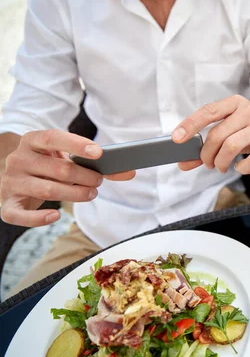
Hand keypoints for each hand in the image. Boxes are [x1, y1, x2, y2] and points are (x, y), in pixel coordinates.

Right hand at [0, 130, 134, 226]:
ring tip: (90, 194)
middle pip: (58, 169)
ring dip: (75, 194)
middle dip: (85, 176)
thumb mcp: (69, 159)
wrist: (18, 177)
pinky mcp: (7, 204)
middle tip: (98, 182)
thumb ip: (98, 165)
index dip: (76, 144)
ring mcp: (11, 182)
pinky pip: (20, 215)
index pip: (53, 138)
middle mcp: (18, 159)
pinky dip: (39, 218)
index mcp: (32, 141)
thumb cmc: (50, 166)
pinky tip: (57, 215)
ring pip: (46, 190)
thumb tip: (130, 172)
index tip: (99, 153)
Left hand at [172, 95, 249, 174]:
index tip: (177, 138)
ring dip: (221, 162)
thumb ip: (207, 146)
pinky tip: (239, 166)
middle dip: (207, 154)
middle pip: (218, 134)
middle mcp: (249, 111)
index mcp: (235, 103)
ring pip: (232, 147)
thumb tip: (183, 163)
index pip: (208, 112)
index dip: (190, 125)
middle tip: (208, 163)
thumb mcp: (232, 131)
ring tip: (221, 167)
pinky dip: (242, 167)